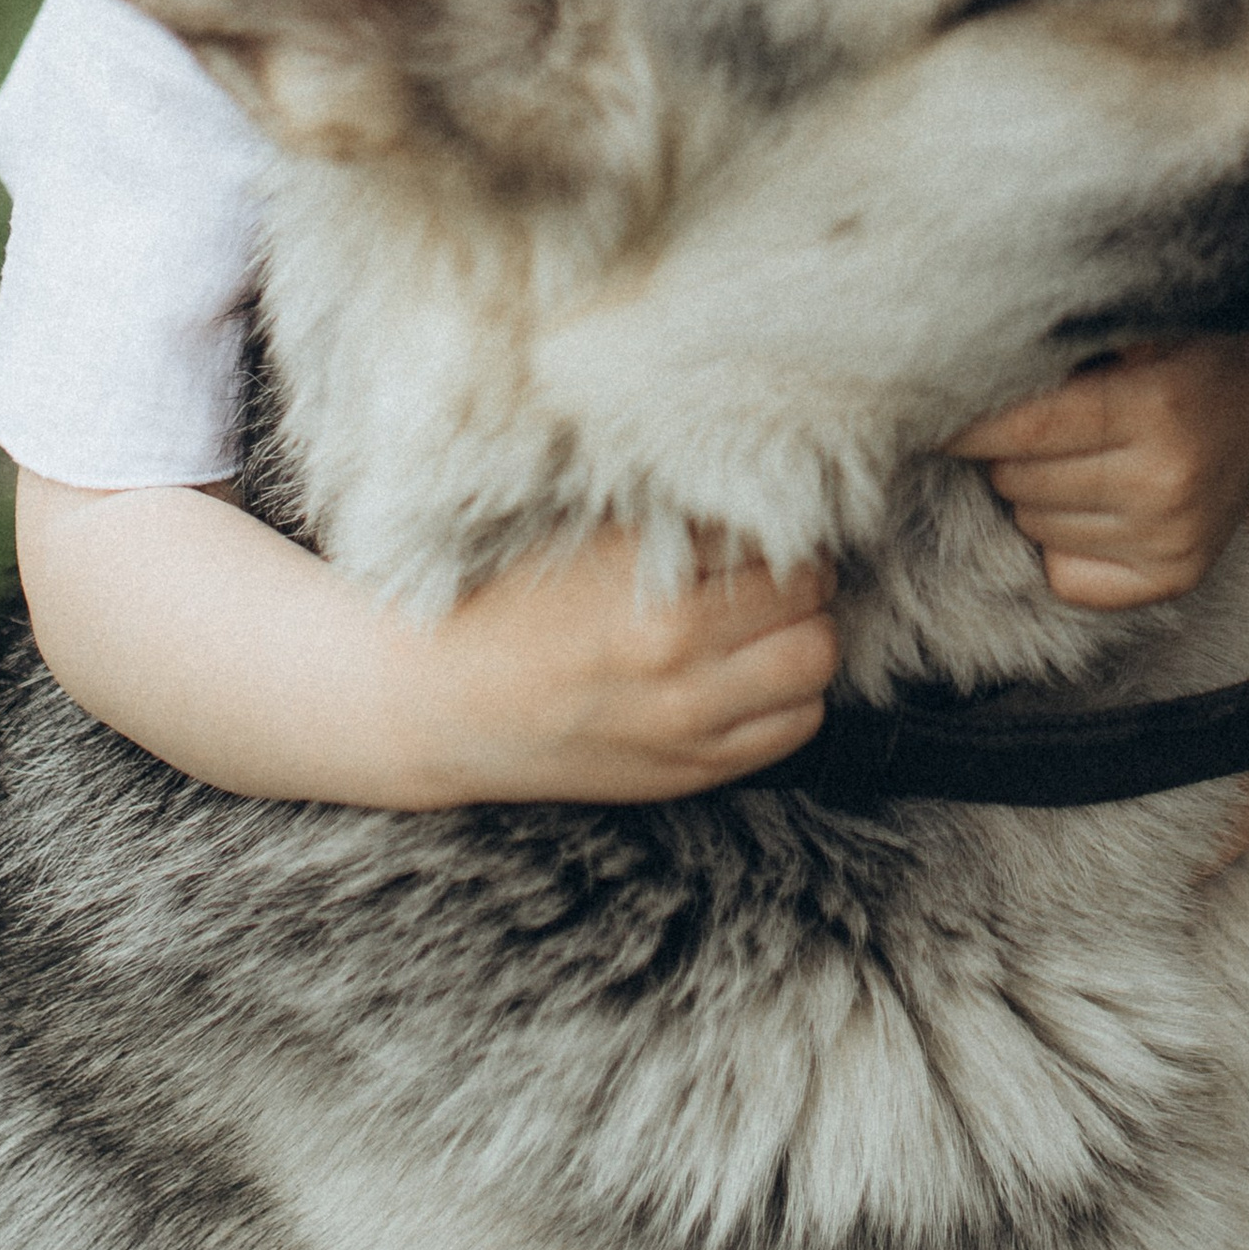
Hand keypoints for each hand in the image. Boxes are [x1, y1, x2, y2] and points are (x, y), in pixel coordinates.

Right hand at [397, 526, 838, 806]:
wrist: (431, 703)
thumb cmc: (503, 598)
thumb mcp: (581, 532)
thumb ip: (670, 511)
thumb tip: (759, 477)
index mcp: (647, 578)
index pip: (777, 532)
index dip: (777, 520)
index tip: (759, 520)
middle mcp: (675, 652)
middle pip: (812, 593)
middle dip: (799, 572)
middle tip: (768, 566)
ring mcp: (686, 721)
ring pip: (817, 661)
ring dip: (804, 632)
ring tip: (768, 619)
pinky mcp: (688, 771)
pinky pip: (796, 728)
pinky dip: (791, 696)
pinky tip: (753, 673)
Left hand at [946, 330, 1248, 607]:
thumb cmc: (1183, 332)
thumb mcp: (1130, 312)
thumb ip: (1054, 329)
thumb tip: (943, 340)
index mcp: (1159, 406)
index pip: (1016, 428)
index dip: (960, 415)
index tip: (924, 397)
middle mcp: (1169, 482)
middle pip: (1014, 476)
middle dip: (1004, 444)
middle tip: (1041, 408)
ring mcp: (1176, 538)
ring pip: (1032, 521)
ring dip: (1033, 485)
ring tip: (1081, 443)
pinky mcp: (1178, 575)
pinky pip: (1067, 574)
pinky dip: (1062, 537)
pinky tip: (1098, 492)